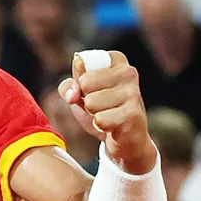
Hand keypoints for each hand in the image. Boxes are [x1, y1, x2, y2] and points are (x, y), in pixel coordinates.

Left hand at [59, 51, 156, 174]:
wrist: (125, 140)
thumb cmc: (103, 110)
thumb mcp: (80, 94)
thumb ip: (68, 87)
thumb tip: (72, 94)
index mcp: (115, 61)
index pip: (82, 63)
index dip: (80, 82)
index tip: (93, 89)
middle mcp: (128, 72)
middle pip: (85, 82)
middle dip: (86, 99)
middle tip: (101, 106)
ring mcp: (133, 92)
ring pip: (91, 102)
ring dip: (94, 114)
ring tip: (107, 115)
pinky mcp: (133, 113)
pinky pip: (100, 119)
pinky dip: (100, 125)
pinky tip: (113, 126)